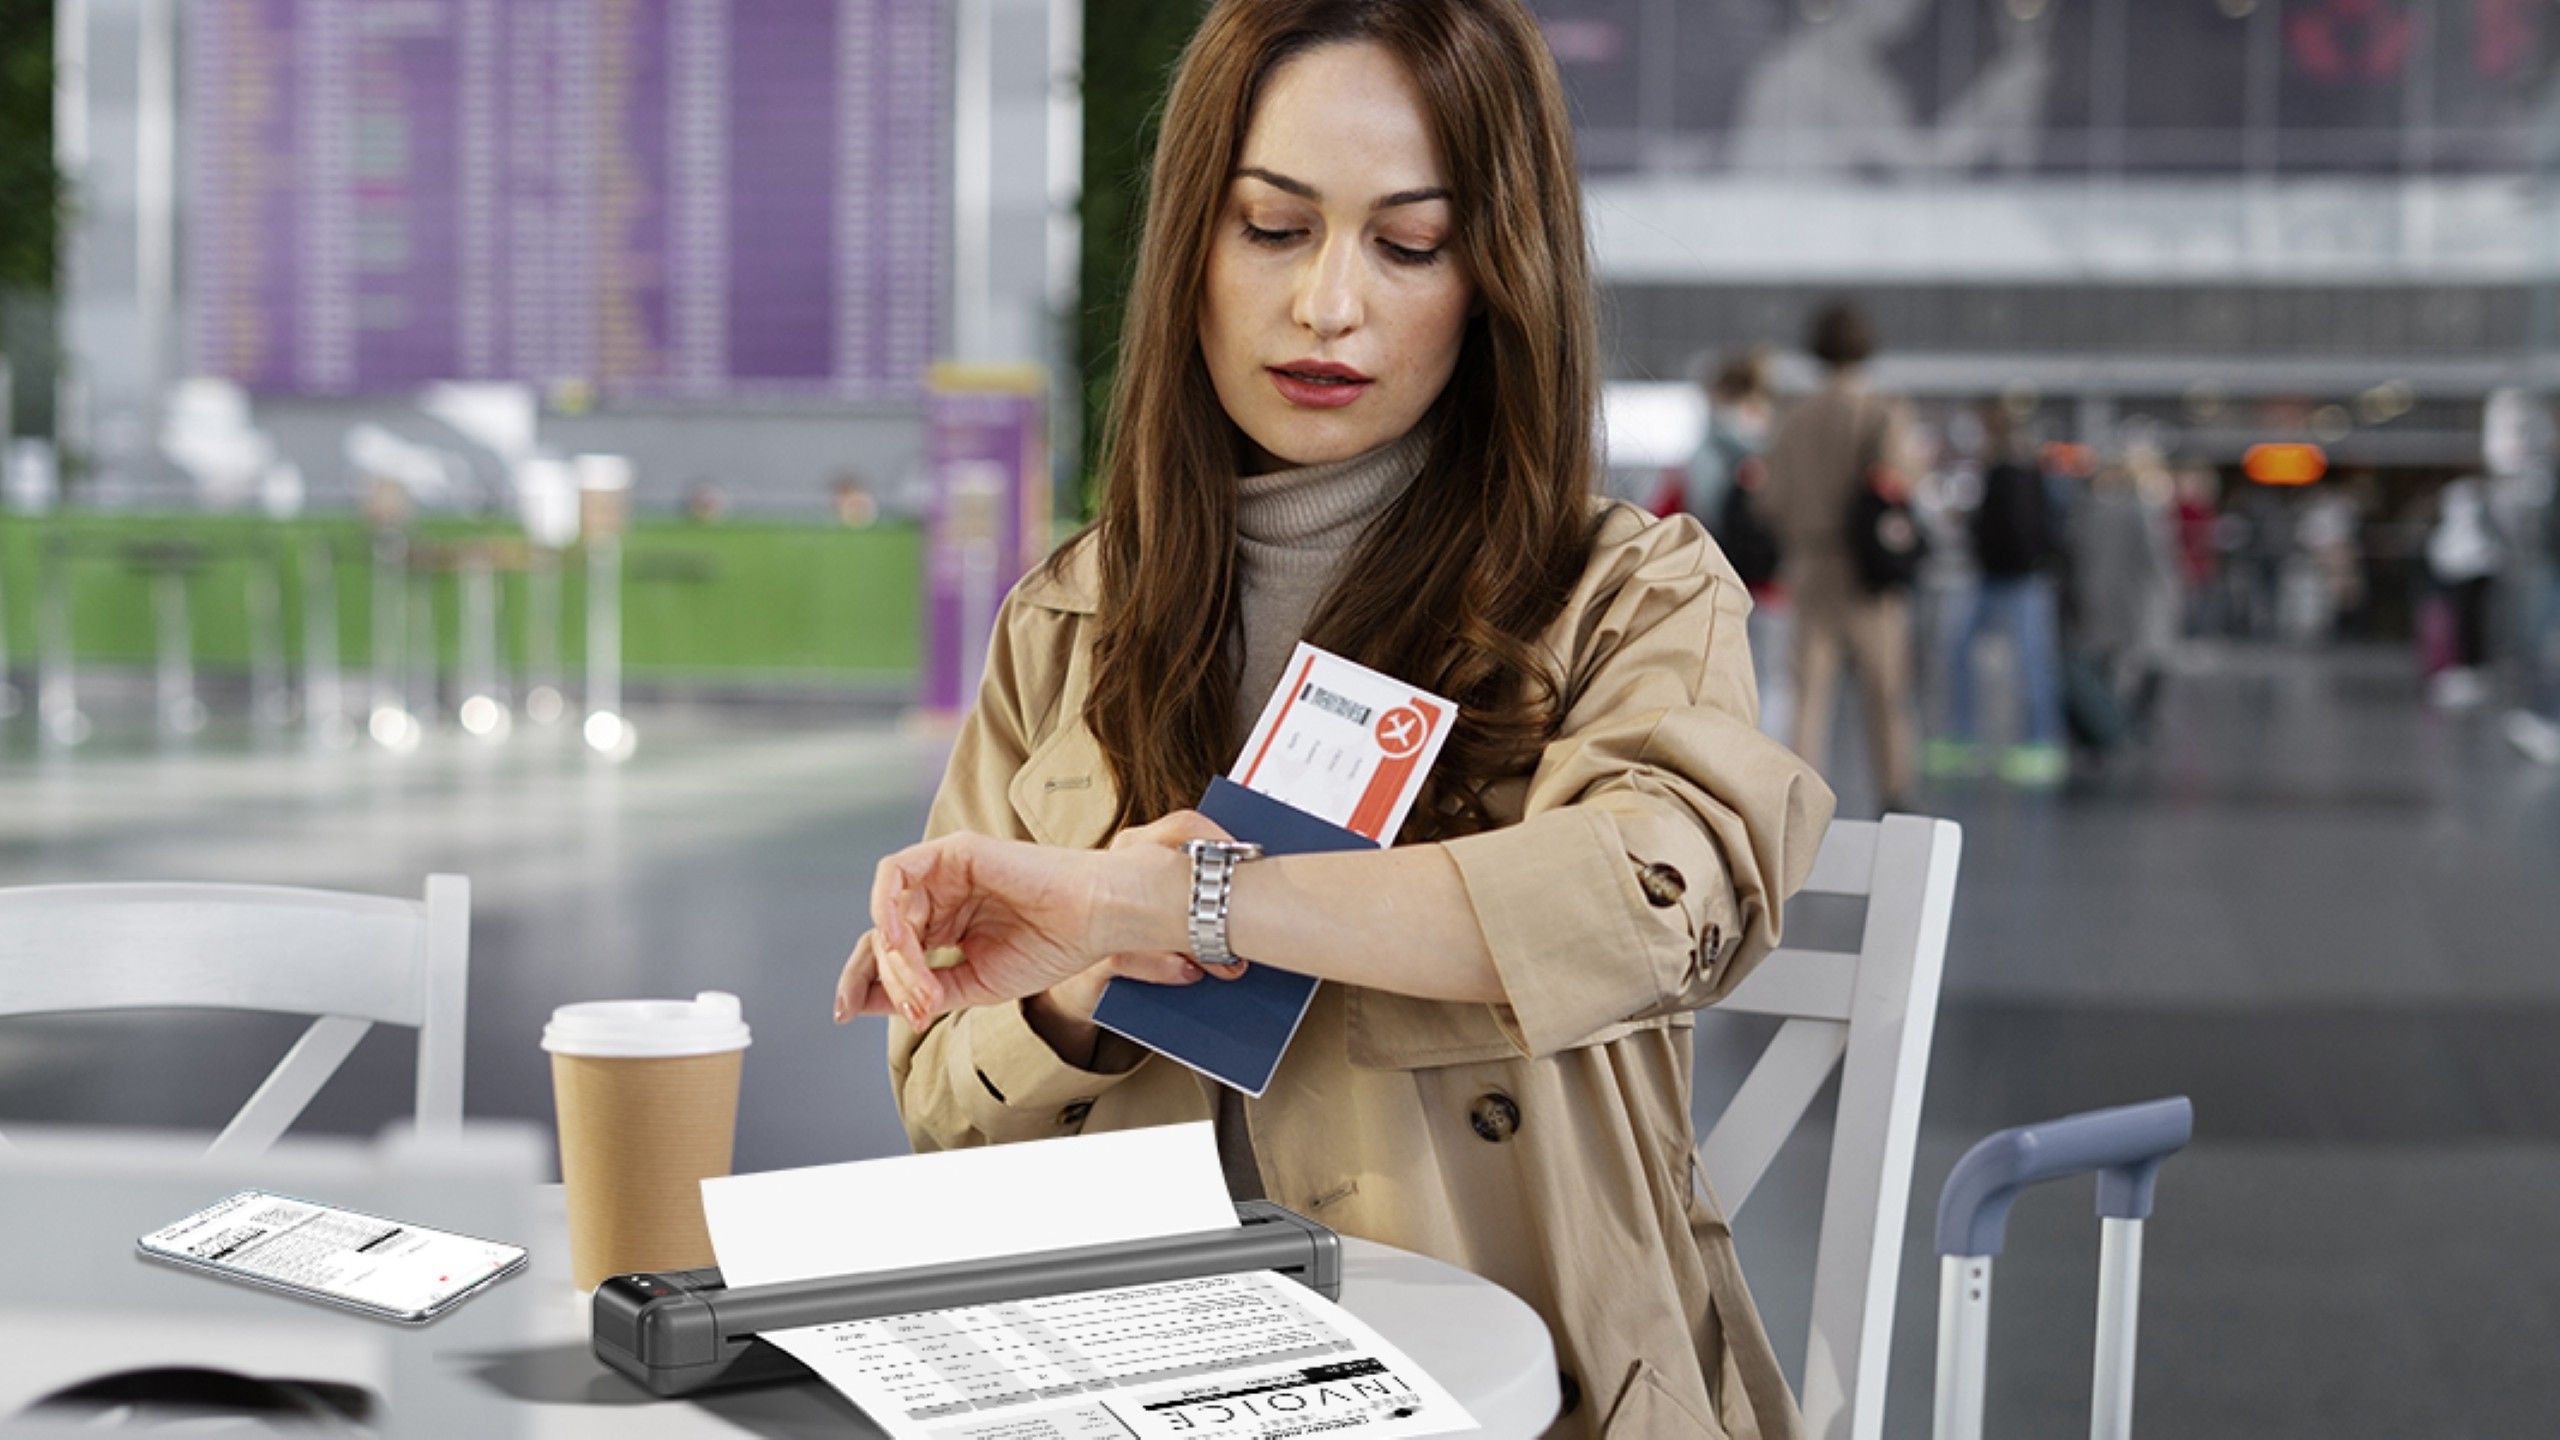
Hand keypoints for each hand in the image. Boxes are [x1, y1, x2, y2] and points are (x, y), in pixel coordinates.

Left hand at [832, 810, 1244, 1030]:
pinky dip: (887, 909)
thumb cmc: (1050, 949)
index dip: (865, 980)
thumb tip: (866, 1001)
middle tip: (890, 1007)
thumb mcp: (974, 985)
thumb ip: (923, 990)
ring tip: (922, 988)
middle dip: (876, 974)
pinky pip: (895, 874)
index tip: (845, 1012)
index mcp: (950, 925)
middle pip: (881, 933)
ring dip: (895, 956)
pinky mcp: (953, 852)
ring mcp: (946, 873)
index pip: (892, 951)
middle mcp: (943, 897)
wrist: (1093, 922)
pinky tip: (902, 942)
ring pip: (888, 912)